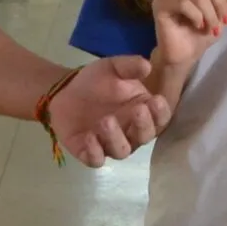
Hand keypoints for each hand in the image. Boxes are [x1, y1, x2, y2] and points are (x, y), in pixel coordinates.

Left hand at [45, 55, 171, 165]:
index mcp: (143, 112)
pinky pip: (96, 160)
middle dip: (144, 125)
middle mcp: (131, 132)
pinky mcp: (89, 153)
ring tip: (106, 120)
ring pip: (121, 151)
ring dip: (116, 137)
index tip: (157, 100)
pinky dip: (94, 152)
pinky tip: (89, 137)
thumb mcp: (113, 67)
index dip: (161, 113)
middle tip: (138, 110)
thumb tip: (147, 66)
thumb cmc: (97, 80)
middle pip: (144, 137)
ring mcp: (110, 144)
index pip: (160, 118)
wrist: (65, 91)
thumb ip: (130, 66)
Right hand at [151, 0, 226, 69]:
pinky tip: (197, 26)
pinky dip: (197, 17)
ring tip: (210, 28)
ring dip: (210, 15)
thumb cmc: (202, 32)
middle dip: (220, 4)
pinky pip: (184, 3)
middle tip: (222, 21)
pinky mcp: (159, 4)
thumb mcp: (223, 9)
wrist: (186, 55)